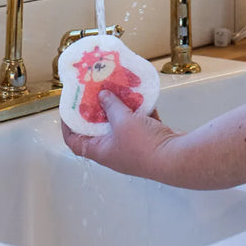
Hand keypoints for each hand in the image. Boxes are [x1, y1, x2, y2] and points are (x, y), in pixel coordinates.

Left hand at [61, 89, 180, 180]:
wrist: (177, 158)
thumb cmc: (144, 144)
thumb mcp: (122, 120)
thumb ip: (111, 106)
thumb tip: (102, 95)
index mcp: (101, 151)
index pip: (74, 142)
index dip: (68, 125)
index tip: (68, 108)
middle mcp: (114, 151)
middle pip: (97, 130)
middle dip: (95, 110)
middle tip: (94, 92)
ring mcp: (132, 147)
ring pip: (120, 124)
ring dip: (118, 107)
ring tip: (115, 88)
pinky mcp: (148, 141)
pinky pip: (139, 122)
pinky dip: (138, 110)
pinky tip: (139, 95)